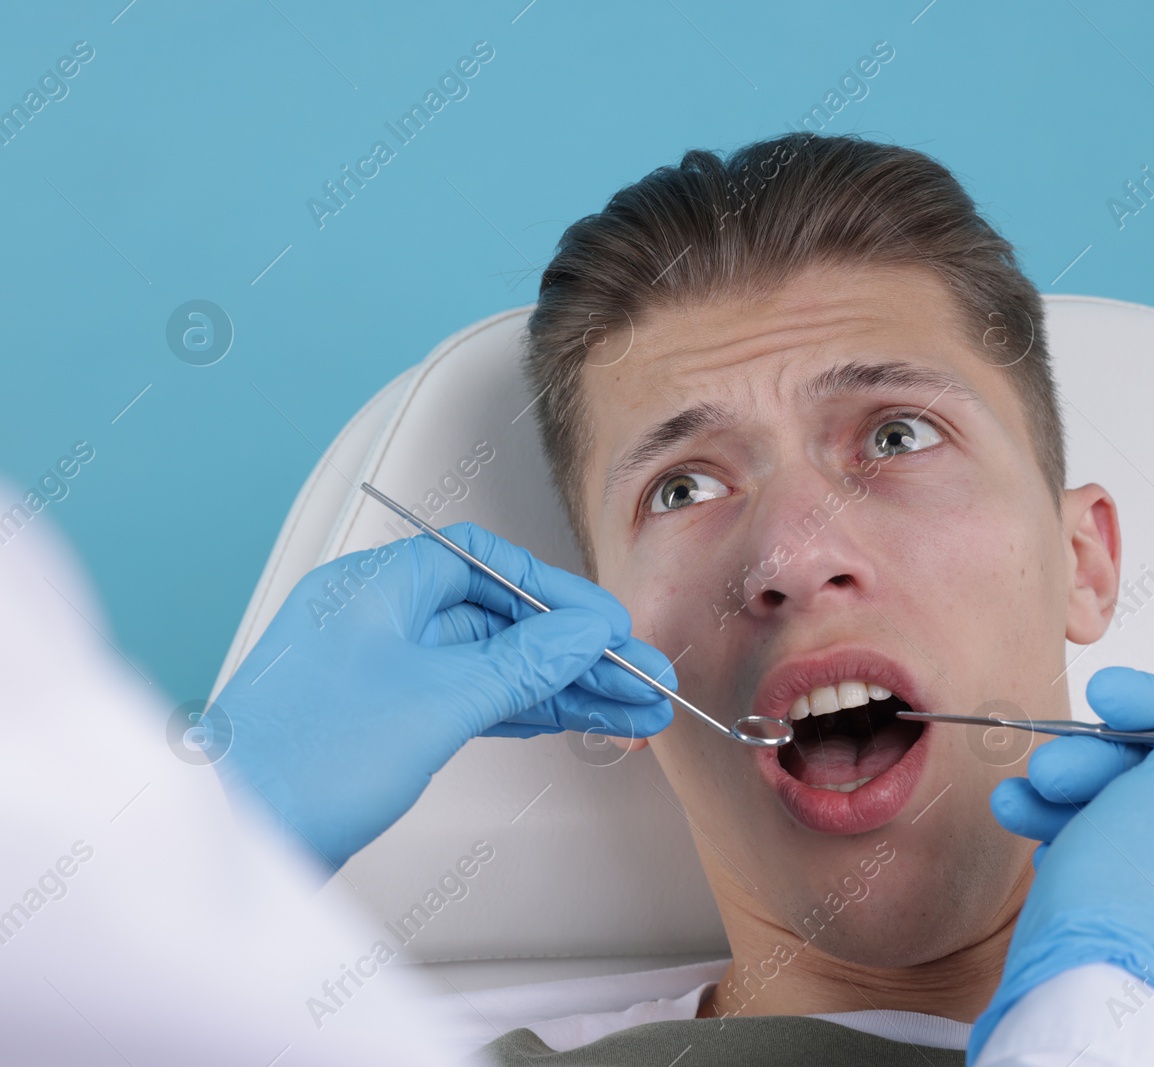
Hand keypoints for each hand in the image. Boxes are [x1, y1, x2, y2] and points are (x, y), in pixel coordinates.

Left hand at [214, 523, 674, 870]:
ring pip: (494, 665)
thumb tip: (586, 631)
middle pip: (501, 618)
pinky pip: (473, 699)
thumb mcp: (439, 700)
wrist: (235, 839)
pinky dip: (524, 711)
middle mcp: (378, 618)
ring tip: (632, 709)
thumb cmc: (303, 760)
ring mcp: (382, 672)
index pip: (488, 564)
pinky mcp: (386, 721)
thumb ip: (524, 662)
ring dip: (563, 687)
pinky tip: (576, 721)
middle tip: (641, 677)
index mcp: (376, 586)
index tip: (612, 626)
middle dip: (576, 651)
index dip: (559, 593)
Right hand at [974, 667, 1153, 1059]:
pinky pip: (1116, 874)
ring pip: (1134, 828)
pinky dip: (1073, 845)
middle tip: (1055, 764)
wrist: (1088, 1012)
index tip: (1110, 699)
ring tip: (1020, 799)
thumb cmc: (1134, 907)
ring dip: (1072, 799)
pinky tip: (1032, 834)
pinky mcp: (1148, 942)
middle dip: (1102, 762)